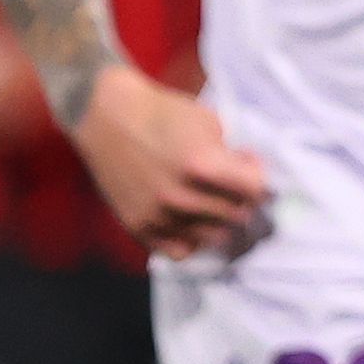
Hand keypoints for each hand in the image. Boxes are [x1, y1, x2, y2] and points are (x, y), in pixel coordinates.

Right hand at [68, 70, 271, 258]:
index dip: (258, 176)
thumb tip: (246, 178)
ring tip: (208, 200)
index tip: (248, 167)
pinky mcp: (138, 226)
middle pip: (237, 216)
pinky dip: (191, 239)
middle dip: (240, 198)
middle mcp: (180, 196)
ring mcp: (158, 215)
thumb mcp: (207, 122)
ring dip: (218, 220)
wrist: (105, 115)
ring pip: (212, 237)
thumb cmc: (159, 112)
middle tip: (229, 183)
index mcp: (201, 165)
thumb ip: (230, 155)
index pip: (256, 191)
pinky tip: (189, 220)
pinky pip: (179, 251)